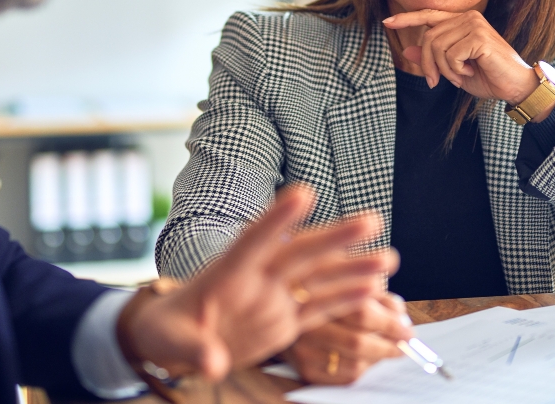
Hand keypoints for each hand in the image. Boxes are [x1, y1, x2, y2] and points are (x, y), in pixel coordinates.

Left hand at [122, 184, 397, 381]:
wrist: (175, 340)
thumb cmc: (166, 329)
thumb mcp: (170, 339)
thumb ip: (194, 348)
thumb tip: (212, 361)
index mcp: (227, 273)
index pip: (254, 240)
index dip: (278, 219)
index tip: (303, 193)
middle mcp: (257, 279)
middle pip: (300, 252)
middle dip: (335, 237)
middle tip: (370, 219)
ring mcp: (274, 297)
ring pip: (318, 277)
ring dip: (352, 268)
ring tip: (388, 258)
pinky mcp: (284, 319)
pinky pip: (319, 306)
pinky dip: (346, 298)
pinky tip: (374, 288)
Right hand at [284, 294, 414, 383]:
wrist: (282, 308)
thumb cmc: (324, 292)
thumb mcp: (346, 278)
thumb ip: (375, 291)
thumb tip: (402, 317)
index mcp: (317, 294)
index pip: (362, 312)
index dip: (390, 323)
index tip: (408, 329)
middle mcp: (305, 323)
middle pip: (358, 342)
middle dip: (389, 345)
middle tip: (404, 343)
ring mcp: (303, 348)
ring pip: (354, 364)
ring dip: (378, 358)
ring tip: (385, 347)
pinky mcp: (304, 368)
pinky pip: (344, 377)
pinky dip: (364, 369)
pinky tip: (365, 357)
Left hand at [384, 9, 539, 105]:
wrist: (514, 86)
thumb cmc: (488, 77)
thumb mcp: (453, 70)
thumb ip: (432, 59)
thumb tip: (407, 51)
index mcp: (461, 21)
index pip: (428, 16)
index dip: (407, 19)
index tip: (387, 22)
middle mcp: (467, 17)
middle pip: (428, 38)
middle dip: (428, 64)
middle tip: (438, 81)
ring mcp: (474, 24)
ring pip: (436, 47)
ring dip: (444, 69)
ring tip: (460, 75)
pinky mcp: (478, 37)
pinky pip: (450, 54)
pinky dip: (455, 69)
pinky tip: (470, 71)